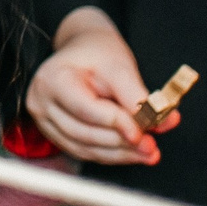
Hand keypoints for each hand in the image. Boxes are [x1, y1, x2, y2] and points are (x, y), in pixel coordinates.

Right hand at [24, 7, 161, 164]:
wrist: (83, 51)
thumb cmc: (98, 54)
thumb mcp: (119, 66)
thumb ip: (138, 96)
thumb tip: (165, 122)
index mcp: (52, 80)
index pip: (86, 109)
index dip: (116, 123)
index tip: (142, 133)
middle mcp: (41, 103)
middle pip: (84, 133)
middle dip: (121, 143)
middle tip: (152, 148)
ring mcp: (45, 122)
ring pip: (84, 148)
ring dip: (119, 154)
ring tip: (148, 153)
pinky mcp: (55, 134)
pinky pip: (84, 151)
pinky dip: (110, 154)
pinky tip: (131, 152)